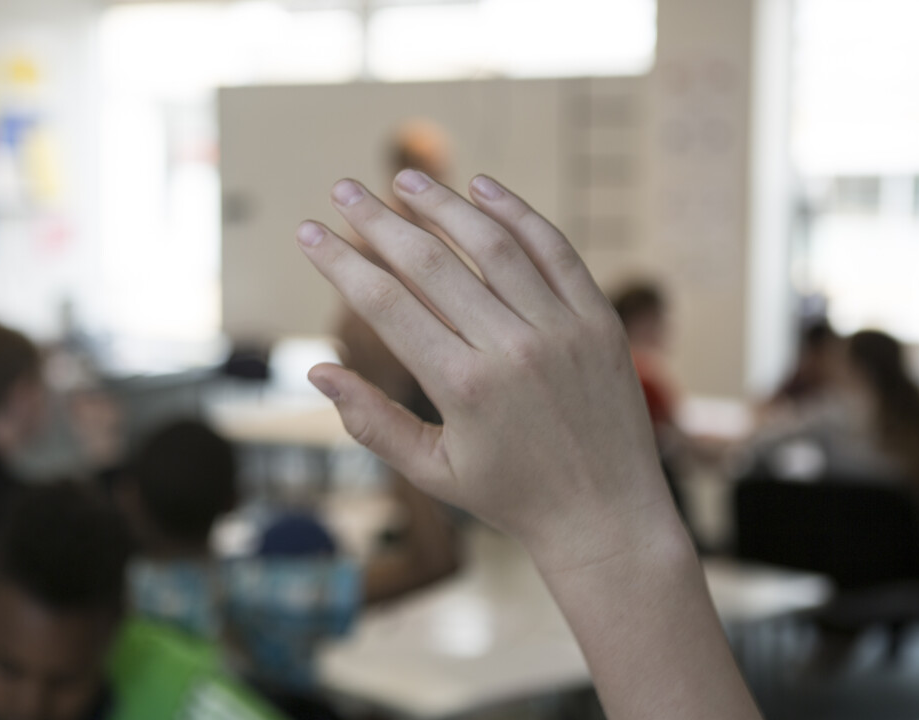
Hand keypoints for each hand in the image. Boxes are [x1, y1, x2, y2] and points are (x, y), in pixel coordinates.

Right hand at [297, 171, 678, 575]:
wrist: (608, 516)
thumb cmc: (511, 496)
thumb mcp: (433, 471)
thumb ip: (371, 422)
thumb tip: (316, 371)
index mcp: (464, 388)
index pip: (387, 304)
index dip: (341, 263)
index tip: (310, 232)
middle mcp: (512, 349)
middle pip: (431, 264)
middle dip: (378, 221)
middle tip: (343, 190)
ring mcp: (561, 329)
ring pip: (492, 245)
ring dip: (444, 205)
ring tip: (405, 181)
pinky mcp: (598, 320)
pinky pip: (554, 250)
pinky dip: (517, 214)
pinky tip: (482, 188)